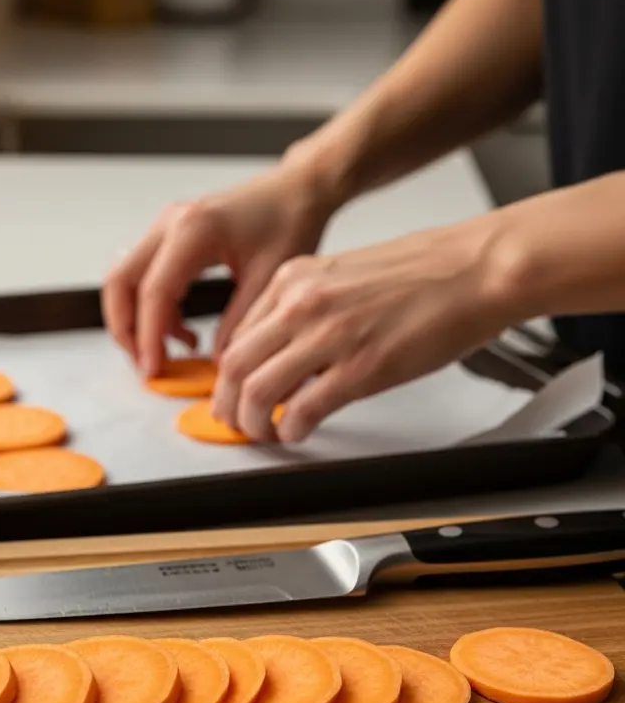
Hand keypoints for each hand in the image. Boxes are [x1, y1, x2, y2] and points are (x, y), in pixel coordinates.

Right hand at [101, 153, 334, 376]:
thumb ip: (239, 321)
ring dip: (134, 320)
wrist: (296, 190)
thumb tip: (216, 360)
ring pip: (126, 279)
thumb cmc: (290, 220)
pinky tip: (181, 331)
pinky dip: (152, 309)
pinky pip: (144, 276)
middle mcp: (170, 224)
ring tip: (165, 353)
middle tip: (145, 364)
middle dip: (125, 329)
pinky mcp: (170, 236)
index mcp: (194, 230)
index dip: (148, 337)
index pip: (154, 292)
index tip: (153, 369)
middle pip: (120, 281)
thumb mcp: (271, 277)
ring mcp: (166, 228)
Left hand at [211, 221, 515, 442]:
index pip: (237, 336)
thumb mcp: (342, 276)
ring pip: (257, 391)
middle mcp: (301, 304)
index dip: (229, 376)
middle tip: (237, 422)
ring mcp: (328, 336)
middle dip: (228, 405)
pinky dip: (292, 429)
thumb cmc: (422, 274)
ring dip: (254, 423)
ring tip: (266, 434)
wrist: (475, 269)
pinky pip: (303, 410)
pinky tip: (298, 433)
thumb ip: (305, 308)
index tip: (234, 393)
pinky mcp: (360, 367)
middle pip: (235, 367)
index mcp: (293, 279)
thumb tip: (281, 349)